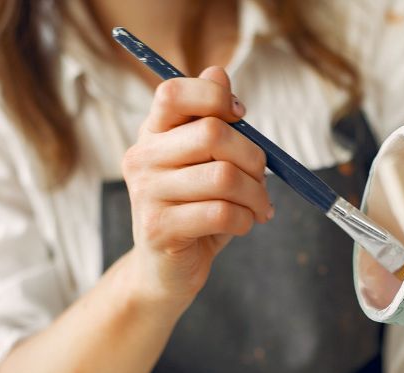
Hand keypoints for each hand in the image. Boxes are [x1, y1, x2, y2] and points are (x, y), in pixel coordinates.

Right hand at [122, 66, 271, 308]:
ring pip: (224, 177)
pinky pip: (221, 212)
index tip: (242, 118)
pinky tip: (244, 225)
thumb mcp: (206, 162)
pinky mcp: (159, 228)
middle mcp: (141, 158)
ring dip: (255, 195)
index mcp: (152, 134)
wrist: (167, 270)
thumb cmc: (193, 211)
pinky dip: (245, 220)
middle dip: (253, 157)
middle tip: (262, 178)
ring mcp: (146, 194)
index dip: (216, 97)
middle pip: (212, 134)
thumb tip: (219, 71)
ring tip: (258, 207)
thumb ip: (212, 119)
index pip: (175, 93)